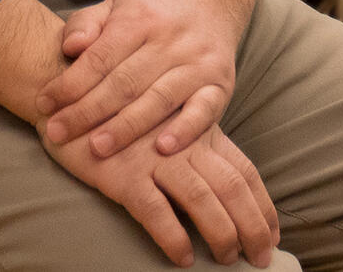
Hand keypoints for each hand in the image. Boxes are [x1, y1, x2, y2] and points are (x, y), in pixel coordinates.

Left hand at [38, 0, 243, 157]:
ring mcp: (199, 63)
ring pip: (159, 99)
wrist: (209, 2)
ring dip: (127, 127)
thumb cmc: (150, 12)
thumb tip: (70, 48)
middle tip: (58, 133)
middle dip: (88, 111)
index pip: (100, 56)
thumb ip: (86, 23)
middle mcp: (172, 40)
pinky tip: (163, 149)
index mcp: (140, 18)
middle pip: (125, 82)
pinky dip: (185, 130)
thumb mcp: (115, 5)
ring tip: (97, 148)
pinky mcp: (221, 84)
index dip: (70, 83)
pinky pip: (204, 111)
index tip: (44, 105)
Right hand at [41, 118, 277, 267]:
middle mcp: (183, 144)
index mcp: (198, 130)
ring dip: (221, 235)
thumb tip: (218, 185)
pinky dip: (173, 238)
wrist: (67, 88)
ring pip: (202, 201)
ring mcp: (154, 159)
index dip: (263, 204)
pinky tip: (182, 257)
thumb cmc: (116, 108)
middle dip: (253, 226)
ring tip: (225, 260)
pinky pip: (156, 212)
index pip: (243, 169)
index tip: (274, 233)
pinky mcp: (124, 174)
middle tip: (261, 257)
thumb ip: (191, 143)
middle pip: (232, 187)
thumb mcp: (163, 118)